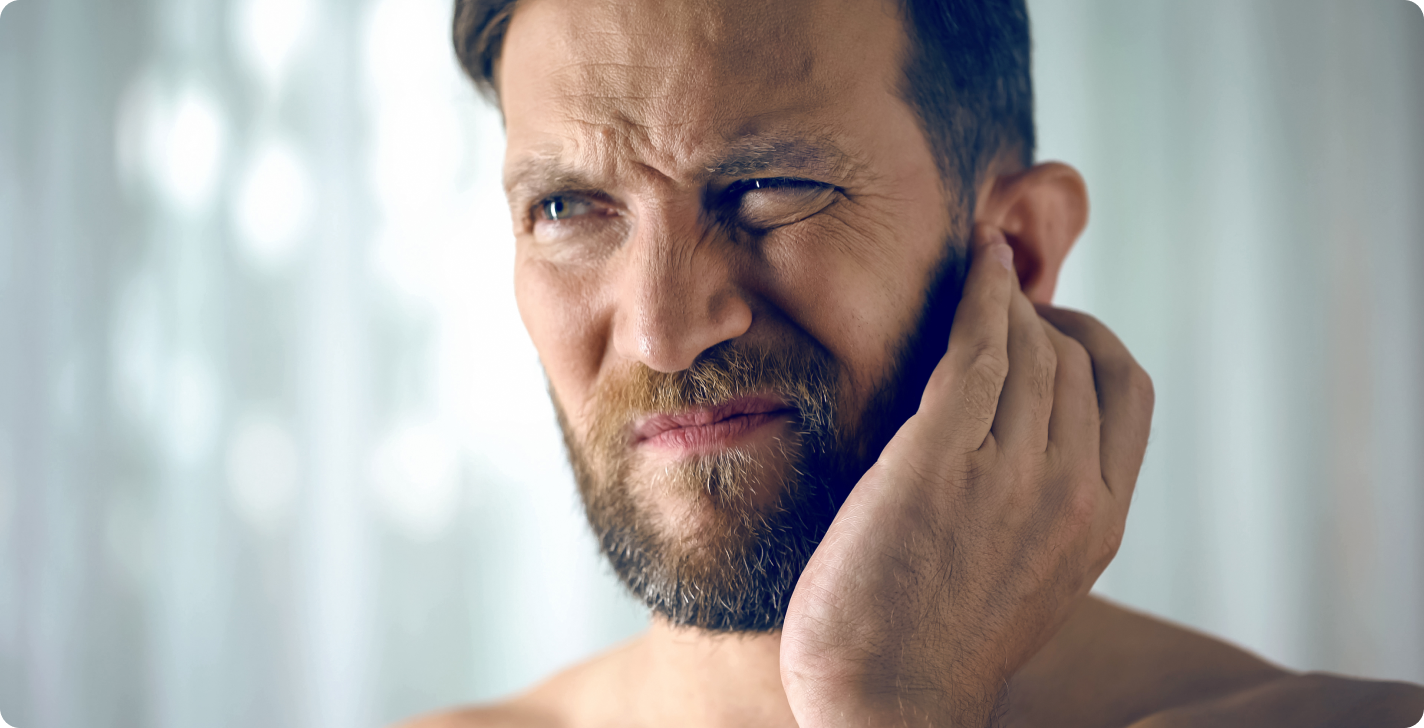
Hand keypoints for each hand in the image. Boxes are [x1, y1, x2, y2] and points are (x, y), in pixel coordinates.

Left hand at [779, 225, 1154, 726]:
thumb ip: (1045, 508)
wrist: (884, 702)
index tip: (1051, 323)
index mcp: (1101, 524)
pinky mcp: (940, 461)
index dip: (1091, 339)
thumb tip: (1033, 440)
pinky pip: (979, 349)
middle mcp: (1072, 493)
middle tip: (997, 296)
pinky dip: (982, 296)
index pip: (1128, 392)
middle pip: (1074, 360)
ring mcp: (1011, 475)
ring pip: (1030, 348)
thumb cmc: (935, 645)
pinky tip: (973, 267)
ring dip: (1006, 301)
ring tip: (980, 276)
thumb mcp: (1028, 579)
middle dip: (1038, 315)